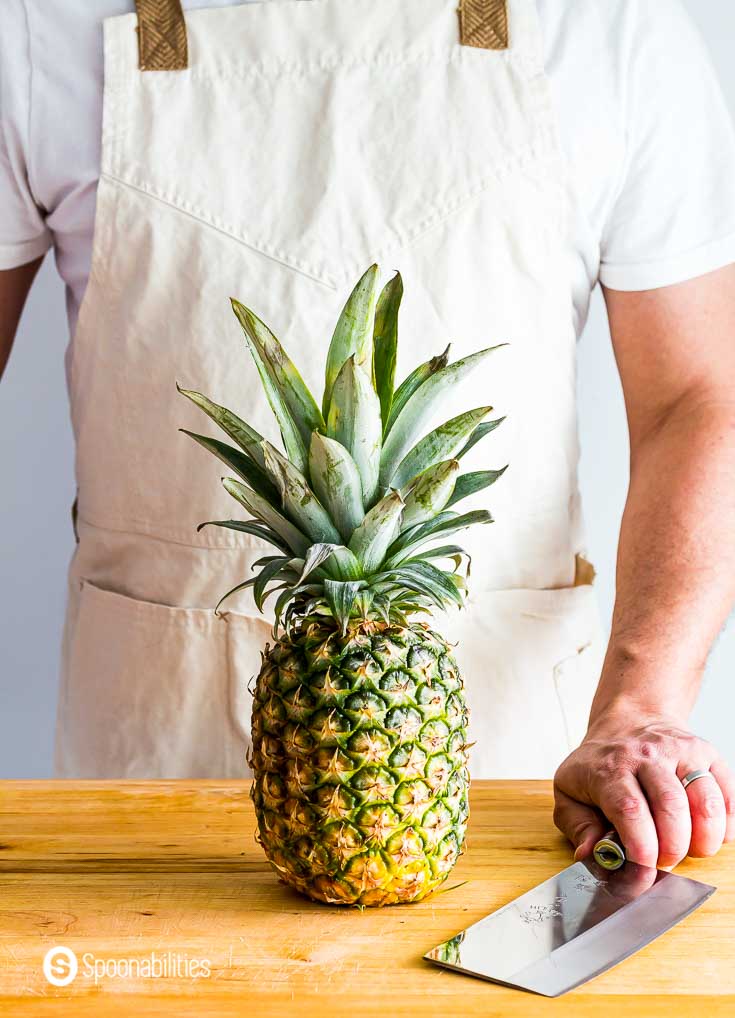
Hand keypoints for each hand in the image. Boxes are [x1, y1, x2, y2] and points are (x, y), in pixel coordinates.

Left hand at [553, 709, 734, 868]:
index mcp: (609, 767)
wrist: (628, 721)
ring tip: (691, 849)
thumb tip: (589, 854)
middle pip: (671, 806)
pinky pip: (726, 792)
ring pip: (705, 800)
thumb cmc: (600, 764)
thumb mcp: (569, 791)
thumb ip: (577, 826)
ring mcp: (680, 751)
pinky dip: (725, 823)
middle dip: (673, 847)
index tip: (644, 868)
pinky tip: (709, 834)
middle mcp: (647, 755)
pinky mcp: (705, 753)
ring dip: (704, 837)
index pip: (629, 809)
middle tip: (665, 862)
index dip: (641, 846)